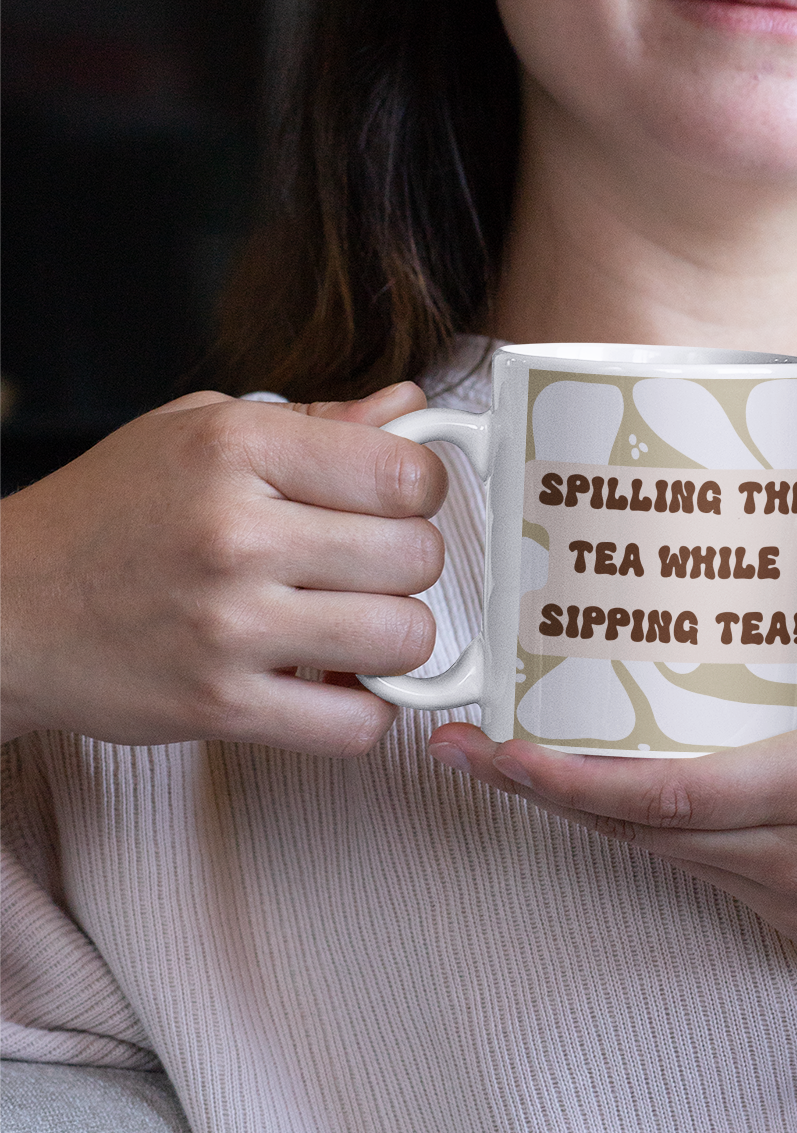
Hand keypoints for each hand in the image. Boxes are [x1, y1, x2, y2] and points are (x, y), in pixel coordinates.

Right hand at [0, 382, 448, 755]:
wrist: (6, 609)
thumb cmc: (108, 512)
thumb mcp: (198, 431)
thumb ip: (316, 423)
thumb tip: (412, 407)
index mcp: (235, 448)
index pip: (404, 471)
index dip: (419, 491)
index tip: (393, 504)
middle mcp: (235, 533)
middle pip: (417, 556)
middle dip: (407, 565)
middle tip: (363, 568)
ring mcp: (229, 626)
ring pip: (404, 639)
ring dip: (392, 639)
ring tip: (348, 624)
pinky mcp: (220, 707)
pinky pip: (356, 725)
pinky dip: (362, 711)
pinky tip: (328, 682)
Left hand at [429, 464, 796, 1051]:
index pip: (656, 793)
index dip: (554, 778)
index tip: (481, 747)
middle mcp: (793, 859)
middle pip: (631, 834)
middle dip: (537, 795)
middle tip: (464, 746)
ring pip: (662, 861)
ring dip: (592, 814)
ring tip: (529, 753)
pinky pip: (706, 876)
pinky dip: (654, 834)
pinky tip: (630, 787)